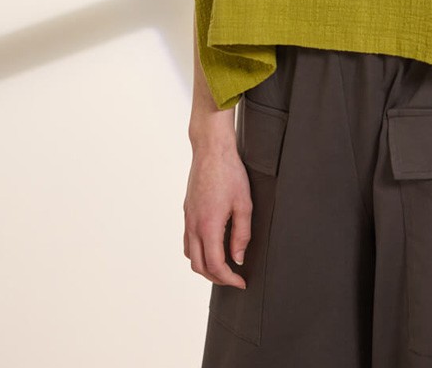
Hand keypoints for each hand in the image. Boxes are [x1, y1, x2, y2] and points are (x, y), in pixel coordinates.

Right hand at [183, 145, 251, 288]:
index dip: (229, 279)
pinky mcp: (187, 210)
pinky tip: (211, 247)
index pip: (215, 264)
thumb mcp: (244, 204)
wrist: (211, 149)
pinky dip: (197, 252)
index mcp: (208, 225)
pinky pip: (188, 240)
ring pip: (190, 254)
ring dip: (204, 266)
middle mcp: (193, 225)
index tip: (241, 282)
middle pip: (199, 265)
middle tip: (233, 279)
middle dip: (216, 278)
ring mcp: (188, 217)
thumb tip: (238, 258)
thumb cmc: (230, 173)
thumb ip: (242, 234)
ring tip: (223, 266)